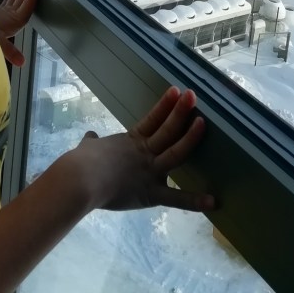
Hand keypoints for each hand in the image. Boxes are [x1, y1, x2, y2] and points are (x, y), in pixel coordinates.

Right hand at [68, 86, 214, 212]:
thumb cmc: (80, 163)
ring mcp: (150, 172)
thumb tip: (90, 137)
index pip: (152, 119)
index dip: (164, 105)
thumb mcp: (87, 148)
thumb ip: (92, 142)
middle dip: (181, 111)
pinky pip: (176, 199)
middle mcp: (144, 153)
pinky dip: (194, 201)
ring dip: (191, 138)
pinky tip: (213, 201)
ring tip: (203, 123)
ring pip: (176, 153)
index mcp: (130, 141)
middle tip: (193, 95)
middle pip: (167, 129)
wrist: (80, 180)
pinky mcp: (151, 194)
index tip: (176, 90)